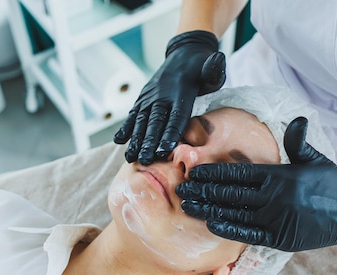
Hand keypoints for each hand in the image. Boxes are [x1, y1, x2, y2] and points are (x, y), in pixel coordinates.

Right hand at [113, 30, 225, 164]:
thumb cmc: (202, 67)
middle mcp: (162, 94)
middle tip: (145, 160)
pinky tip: (119, 141)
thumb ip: (213, 70)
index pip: (176, 116)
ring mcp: (151, 96)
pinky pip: (134, 114)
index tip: (164, 150)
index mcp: (181, 91)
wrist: (185, 52)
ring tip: (130, 157)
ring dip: (136, 140)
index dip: (170, 133)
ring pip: (142, 121)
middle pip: (155, 122)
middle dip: (149, 143)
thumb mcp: (211, 67)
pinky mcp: (144, 97)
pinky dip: (126, 127)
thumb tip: (217, 62)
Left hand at [175, 117, 336, 251]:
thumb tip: (297, 119)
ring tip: (188, 206)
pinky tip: (212, 223)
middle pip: (229, 193)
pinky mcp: (280, 238)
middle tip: (182, 188)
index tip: (195, 171)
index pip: (237, 173)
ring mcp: (275, 219)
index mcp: (279, 176)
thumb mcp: (316, 159)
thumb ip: (299, 142)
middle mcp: (274, 198)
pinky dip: (229, 229)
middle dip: (203, 190)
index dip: (213, 172)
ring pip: (234, 214)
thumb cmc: (333, 183)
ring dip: (208, 209)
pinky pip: (248, 234)